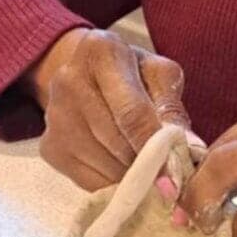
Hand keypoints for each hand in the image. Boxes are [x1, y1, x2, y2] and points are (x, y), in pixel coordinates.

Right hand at [30, 27, 191, 191]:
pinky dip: (113, 184)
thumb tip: (187, 146)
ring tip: (146, 166)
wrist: (85, 73)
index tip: (175, 174)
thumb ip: (172, 107)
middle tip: (167, 174)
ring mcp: (55, 116)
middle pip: (116, 142)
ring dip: (131, 175)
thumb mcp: (158, 74)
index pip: (131, 111)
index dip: (155, 145)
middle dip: (146, 164)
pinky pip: (88, 181)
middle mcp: (69, 81)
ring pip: (104, 166)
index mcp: (101, 52)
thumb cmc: (131, 72)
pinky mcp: (49, 147)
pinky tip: (124, 169)